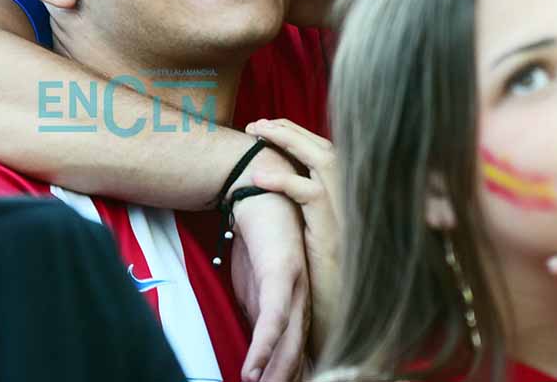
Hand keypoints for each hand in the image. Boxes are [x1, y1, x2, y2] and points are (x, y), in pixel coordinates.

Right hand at [230, 190, 309, 381]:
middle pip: (298, 353)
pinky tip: (252, 368)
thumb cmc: (256, 241)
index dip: (290, 375)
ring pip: (289, 342)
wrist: (257, 194)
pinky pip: (274, 318)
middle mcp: (304, 299)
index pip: (298, 351)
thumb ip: (258, 316)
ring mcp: (297, 287)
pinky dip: (263, 347)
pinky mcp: (282, 274)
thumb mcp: (253, 288)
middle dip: (285, 381)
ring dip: (273, 374)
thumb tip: (257, 350)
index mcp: (298, 304)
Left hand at [246, 119, 338, 357]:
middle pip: (323, 146)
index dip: (297, 133)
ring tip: (256, 133)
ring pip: (321, 159)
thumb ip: (311, 202)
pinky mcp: (336, 228)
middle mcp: (357, 195)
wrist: (345, 307)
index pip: (326, 149)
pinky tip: (258, 178)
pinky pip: (310, 194)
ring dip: (287, 141)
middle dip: (289, 130)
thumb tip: (284, 175)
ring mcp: (350, 209)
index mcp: (352, 192)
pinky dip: (284, 181)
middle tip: (255, 124)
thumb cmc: (328, 272)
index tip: (269, 126)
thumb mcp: (320, 229)